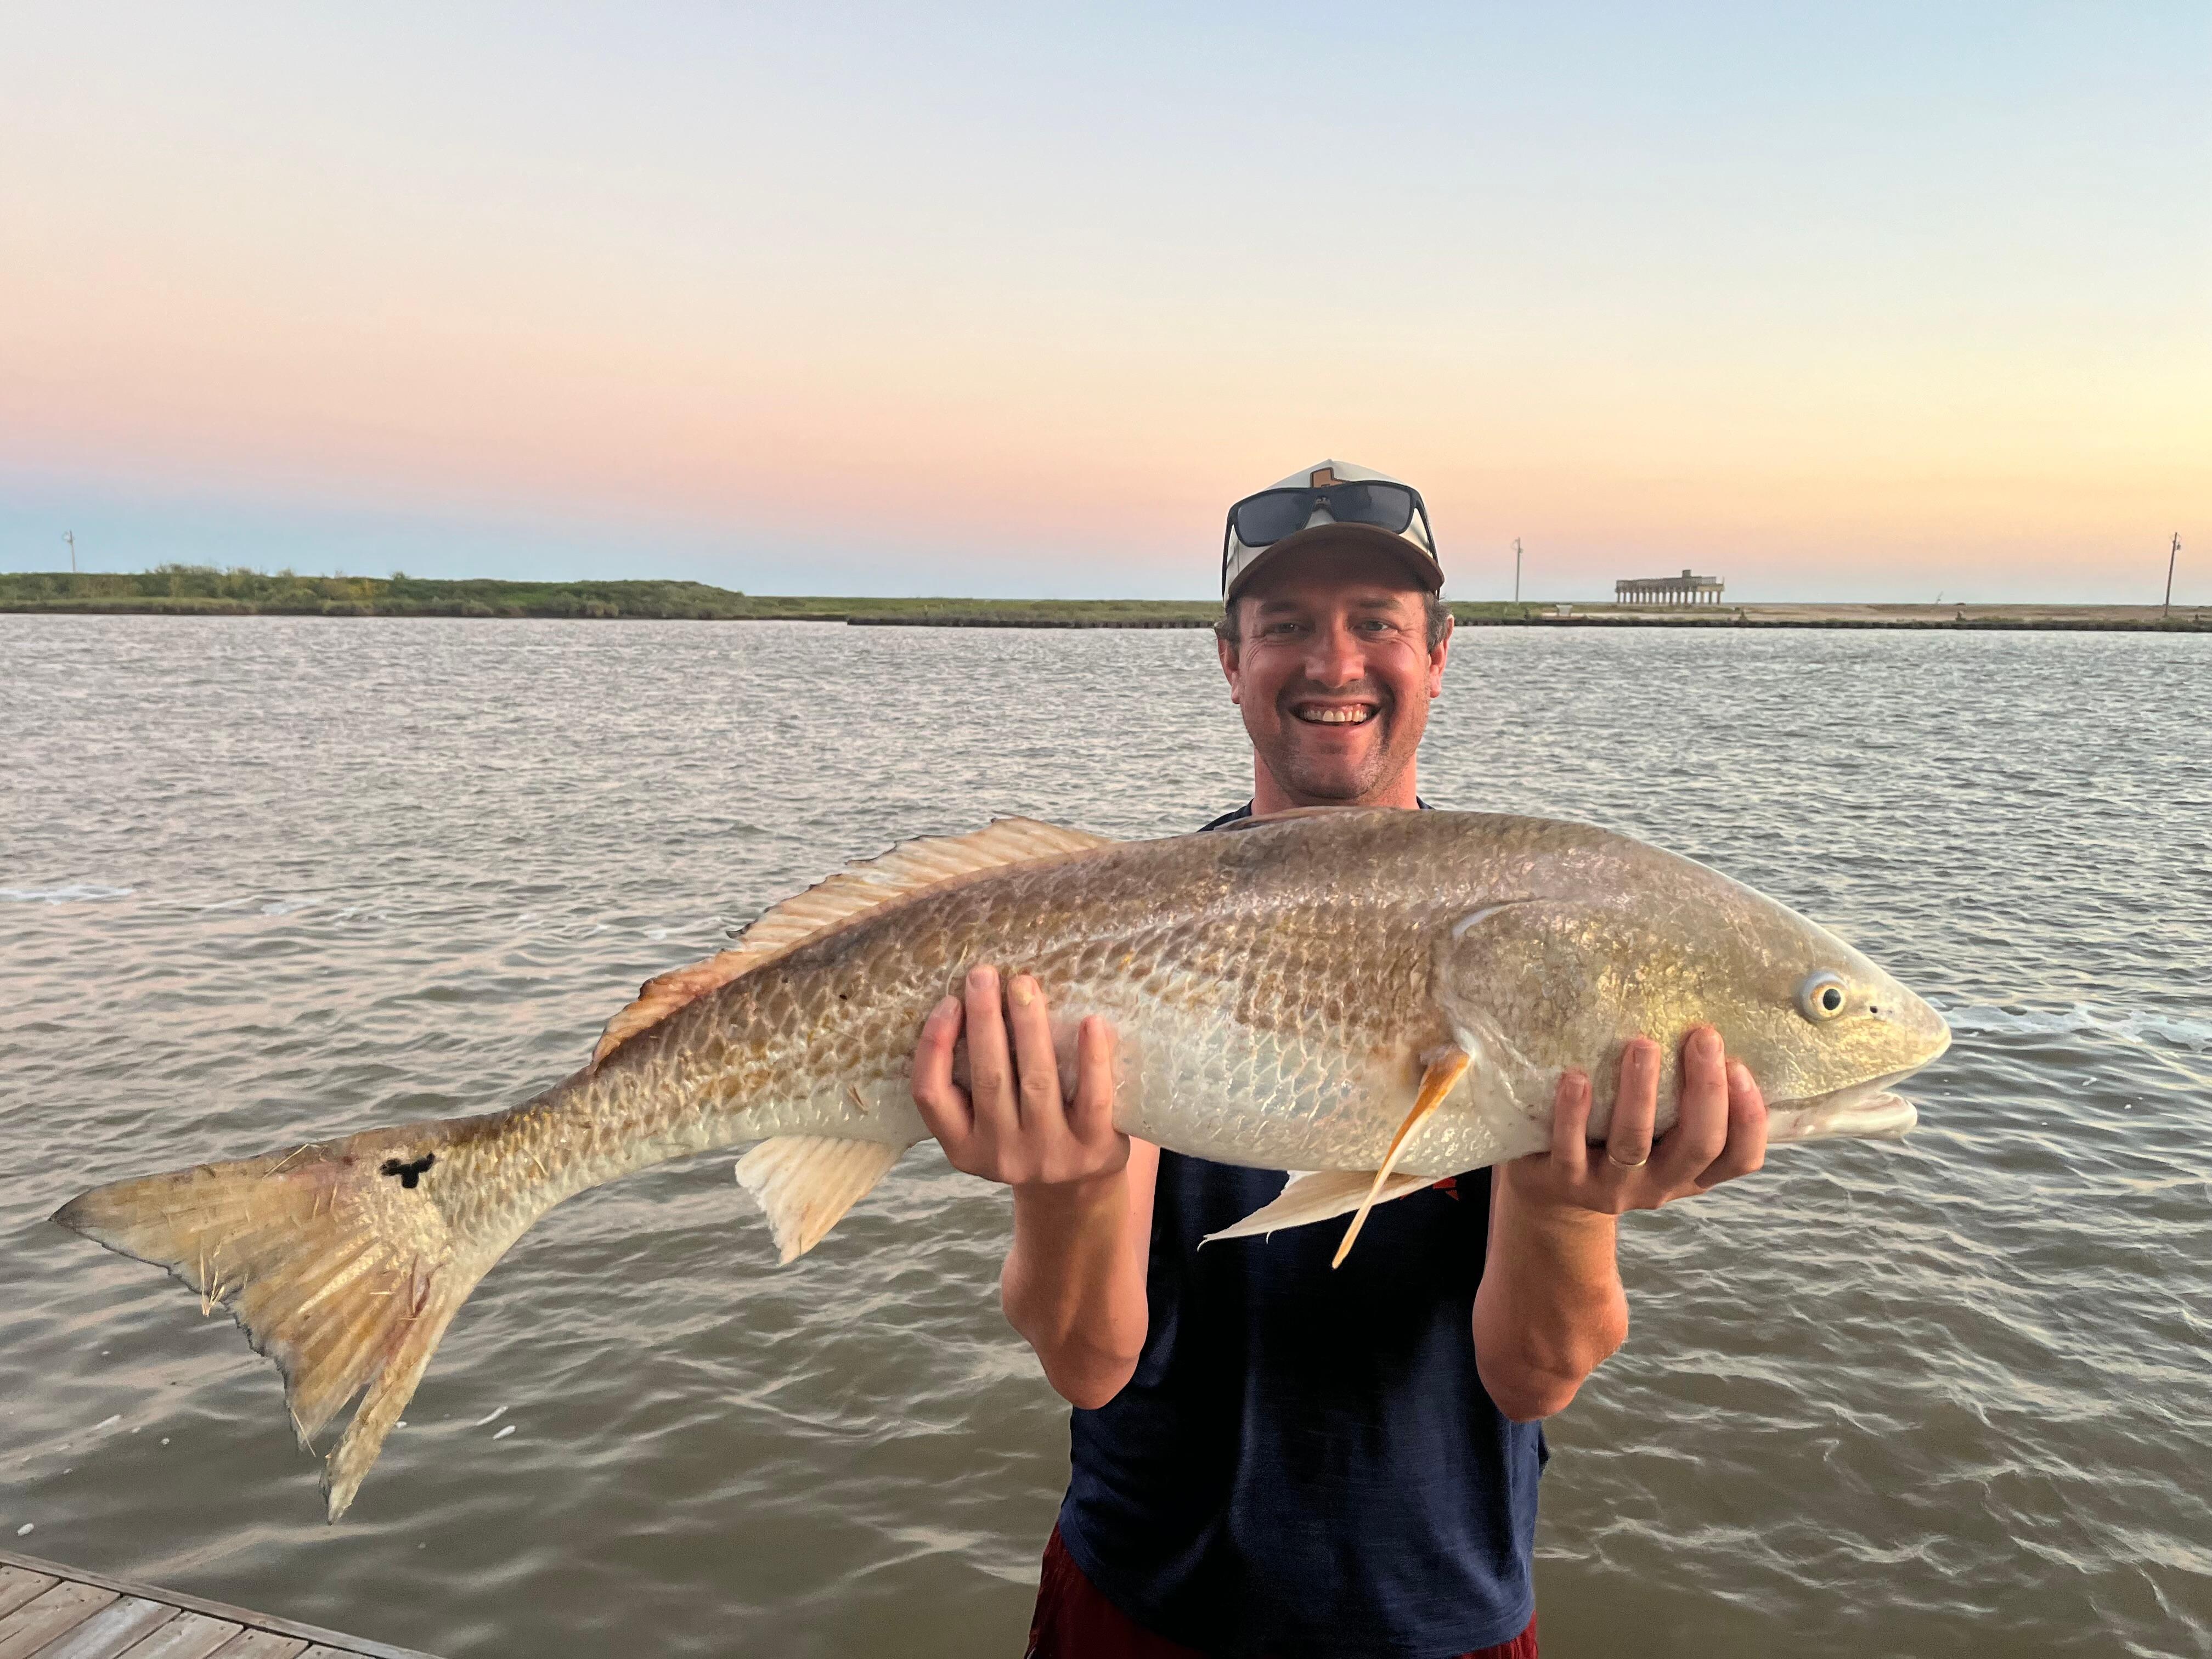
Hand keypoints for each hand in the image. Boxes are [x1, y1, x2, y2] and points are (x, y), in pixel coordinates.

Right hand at [911, 965, 1125, 1189]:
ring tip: (1024, 984)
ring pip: (1036, 1080)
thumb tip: (972, 1000)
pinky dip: (1092, 1057)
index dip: (934, 1046)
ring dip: (1029, 1025)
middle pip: (988, 1078)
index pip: (931, 1095)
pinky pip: (1093, 1097)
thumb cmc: (1025, 1134)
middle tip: (984, 973)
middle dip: (984, 1020)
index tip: (949, 1002)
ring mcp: (1048, 1155)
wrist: (1078, 1188)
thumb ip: (972, 1080)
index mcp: (963, 1147)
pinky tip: (1091, 1021)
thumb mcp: (984, 1124)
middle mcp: (1001, 1155)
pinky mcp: (1093, 1148)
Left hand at [1500, 1026, 1766, 1215]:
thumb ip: (1684, 1103)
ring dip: (1640, 1091)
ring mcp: (1613, 1187)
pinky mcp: (1567, 1181)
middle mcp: (1661, 1184)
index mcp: (1692, 1172)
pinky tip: (1576, 1078)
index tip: (1739, 1065)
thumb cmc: (1618, 1144)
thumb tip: (1708, 1035)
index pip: (1740, 1157)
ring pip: (1635, 1142)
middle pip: (1699, 1144)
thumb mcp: (1662, 1135)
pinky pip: (1571, 1149)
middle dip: (1706, 1089)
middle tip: (1703, 1037)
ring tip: (1642, 1045)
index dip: (1749, 1118)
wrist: (1556, 1196)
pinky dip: (1574, 1113)